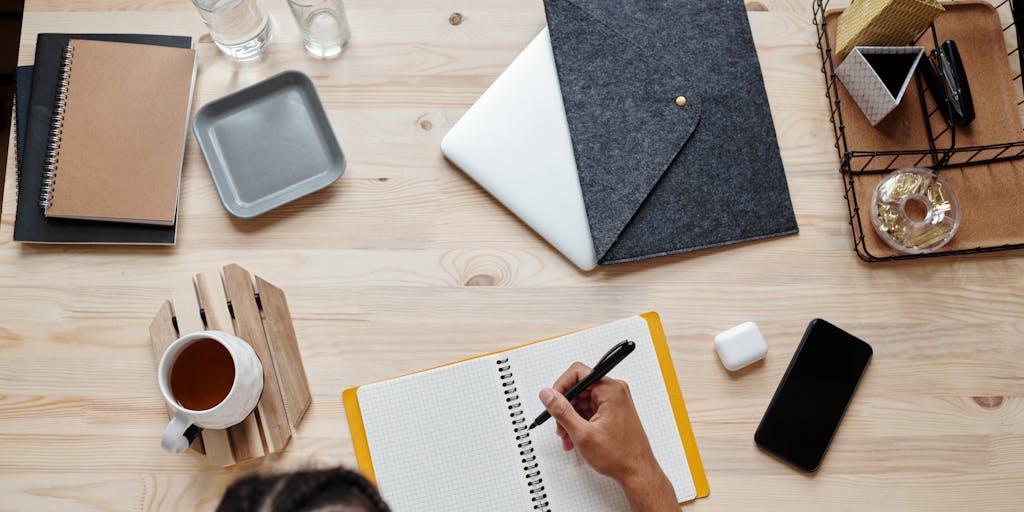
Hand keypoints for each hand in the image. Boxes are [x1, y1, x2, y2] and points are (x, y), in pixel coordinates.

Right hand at [538, 362, 677, 511]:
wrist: (637, 472)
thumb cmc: (620, 456)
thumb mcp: (583, 434)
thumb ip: (562, 411)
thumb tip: (547, 395)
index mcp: (611, 390)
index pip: (578, 373)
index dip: (561, 386)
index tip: (552, 400)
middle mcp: (615, 392)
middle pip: (578, 388)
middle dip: (565, 407)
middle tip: (559, 424)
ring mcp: (615, 401)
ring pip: (582, 401)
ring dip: (571, 418)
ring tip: (568, 436)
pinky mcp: (613, 411)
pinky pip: (590, 409)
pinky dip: (580, 422)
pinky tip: (576, 437)